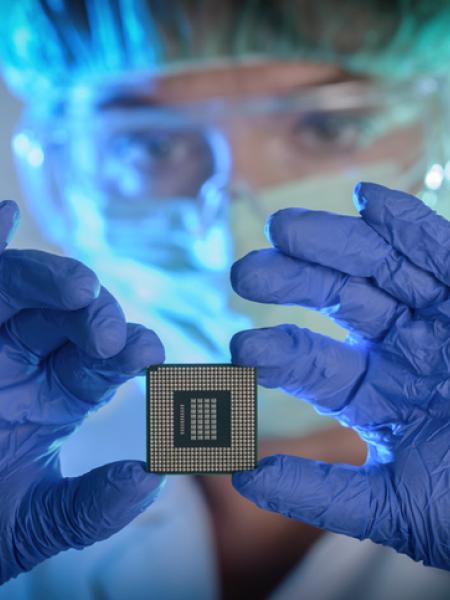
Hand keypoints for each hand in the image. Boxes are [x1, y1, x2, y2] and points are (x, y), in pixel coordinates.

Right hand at [0, 201, 164, 582]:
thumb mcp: (35, 522)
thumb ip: (94, 507)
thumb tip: (154, 478)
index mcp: (58, 393)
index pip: (104, 362)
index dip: (129, 351)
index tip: (150, 353)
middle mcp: (25, 358)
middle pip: (69, 316)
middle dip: (96, 314)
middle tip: (111, 333)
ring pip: (20, 288)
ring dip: (50, 279)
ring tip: (80, 288)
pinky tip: (3, 216)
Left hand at [230, 182, 449, 568]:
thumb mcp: (397, 505)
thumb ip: (322, 493)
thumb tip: (243, 480)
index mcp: (374, 394)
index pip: (312, 364)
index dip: (276, 354)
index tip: (240, 352)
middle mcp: (398, 347)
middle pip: (335, 301)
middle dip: (292, 282)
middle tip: (245, 273)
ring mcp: (436, 315)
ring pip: (377, 266)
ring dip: (332, 242)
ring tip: (284, 229)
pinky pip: (439, 250)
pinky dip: (408, 224)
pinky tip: (369, 200)